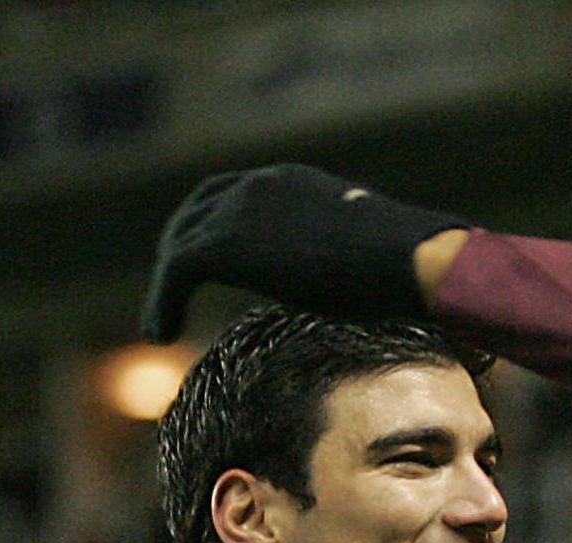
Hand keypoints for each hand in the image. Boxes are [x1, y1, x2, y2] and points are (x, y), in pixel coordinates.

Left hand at [141, 164, 469, 340]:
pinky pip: (175, 271)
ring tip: (161, 321)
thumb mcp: (374, 257)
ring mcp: (238, 212)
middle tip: (172, 289)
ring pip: (180, 243)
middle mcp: (259, 186)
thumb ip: (353, 262)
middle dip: (181, 246)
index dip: (216, 225)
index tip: (211, 261)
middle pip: (198, 210)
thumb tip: (380, 291)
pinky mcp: (223, 245)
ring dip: (166, 283)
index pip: (235, 193)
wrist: (411, 261)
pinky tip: (159, 331)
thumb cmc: (412, 267)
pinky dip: (162, 300)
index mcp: (293, 182)